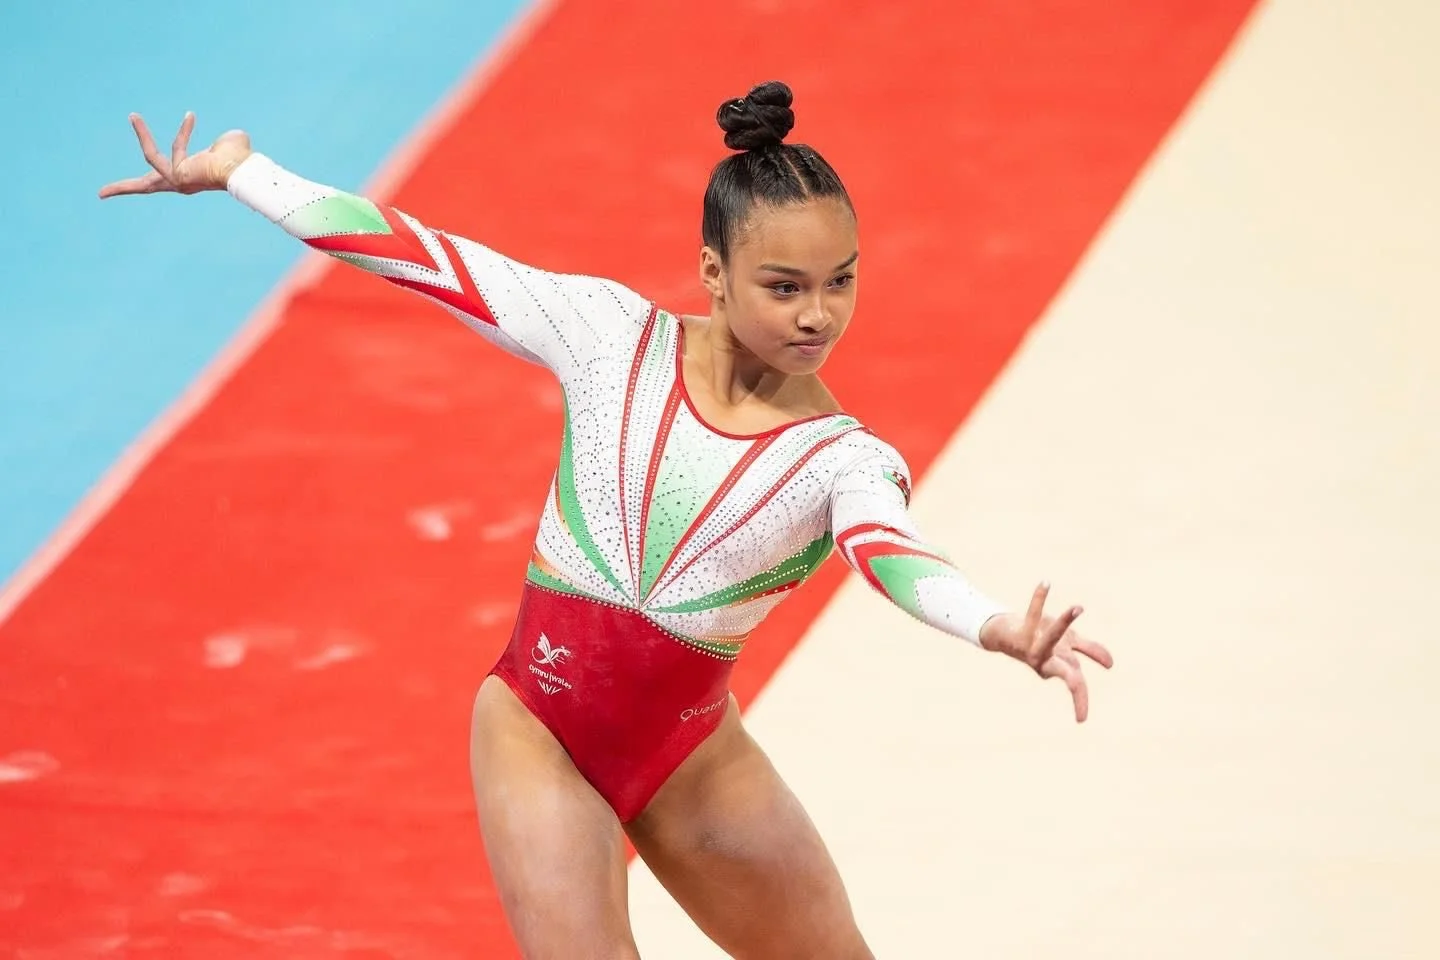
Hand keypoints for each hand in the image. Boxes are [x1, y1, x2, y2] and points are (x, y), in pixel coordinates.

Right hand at [98, 112, 251, 198]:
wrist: (244, 169)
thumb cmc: (240, 158)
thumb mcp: (225, 147)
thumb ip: (220, 143)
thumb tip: (230, 140)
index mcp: (188, 177)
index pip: (165, 179)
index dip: (151, 179)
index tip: (133, 185)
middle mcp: (180, 183)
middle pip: (145, 187)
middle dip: (123, 188)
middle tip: (101, 194)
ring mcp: (178, 181)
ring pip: (149, 156)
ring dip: (142, 135)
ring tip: (133, 116)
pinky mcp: (177, 176)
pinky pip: (173, 148)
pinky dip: (181, 132)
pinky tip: (191, 117)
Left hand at [978, 582, 1113, 722]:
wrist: (1008, 634)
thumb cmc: (1044, 643)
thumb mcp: (1069, 648)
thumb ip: (1090, 652)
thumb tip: (1110, 664)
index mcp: (1059, 665)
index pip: (1075, 685)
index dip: (1079, 702)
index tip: (1081, 720)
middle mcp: (1047, 658)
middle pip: (1066, 670)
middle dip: (1072, 678)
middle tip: (1076, 683)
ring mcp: (1036, 643)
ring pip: (1053, 635)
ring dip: (1067, 621)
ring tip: (1078, 608)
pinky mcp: (1027, 627)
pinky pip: (1034, 611)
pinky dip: (1040, 598)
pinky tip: (1046, 583)